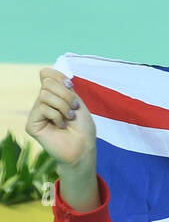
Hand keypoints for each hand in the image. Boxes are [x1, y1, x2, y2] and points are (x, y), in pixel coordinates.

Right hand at [26, 68, 98, 208]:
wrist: (84, 148)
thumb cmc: (83, 128)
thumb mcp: (76, 102)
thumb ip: (62, 86)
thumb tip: (46, 72)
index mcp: (53, 95)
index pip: (46, 74)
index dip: (58, 77)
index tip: (70, 86)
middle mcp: (42, 102)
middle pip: (47, 83)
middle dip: (65, 95)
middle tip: (73, 109)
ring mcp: (36, 112)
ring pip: (44, 95)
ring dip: (63, 107)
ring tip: (69, 119)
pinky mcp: (32, 124)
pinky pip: (42, 108)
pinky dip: (56, 116)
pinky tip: (60, 127)